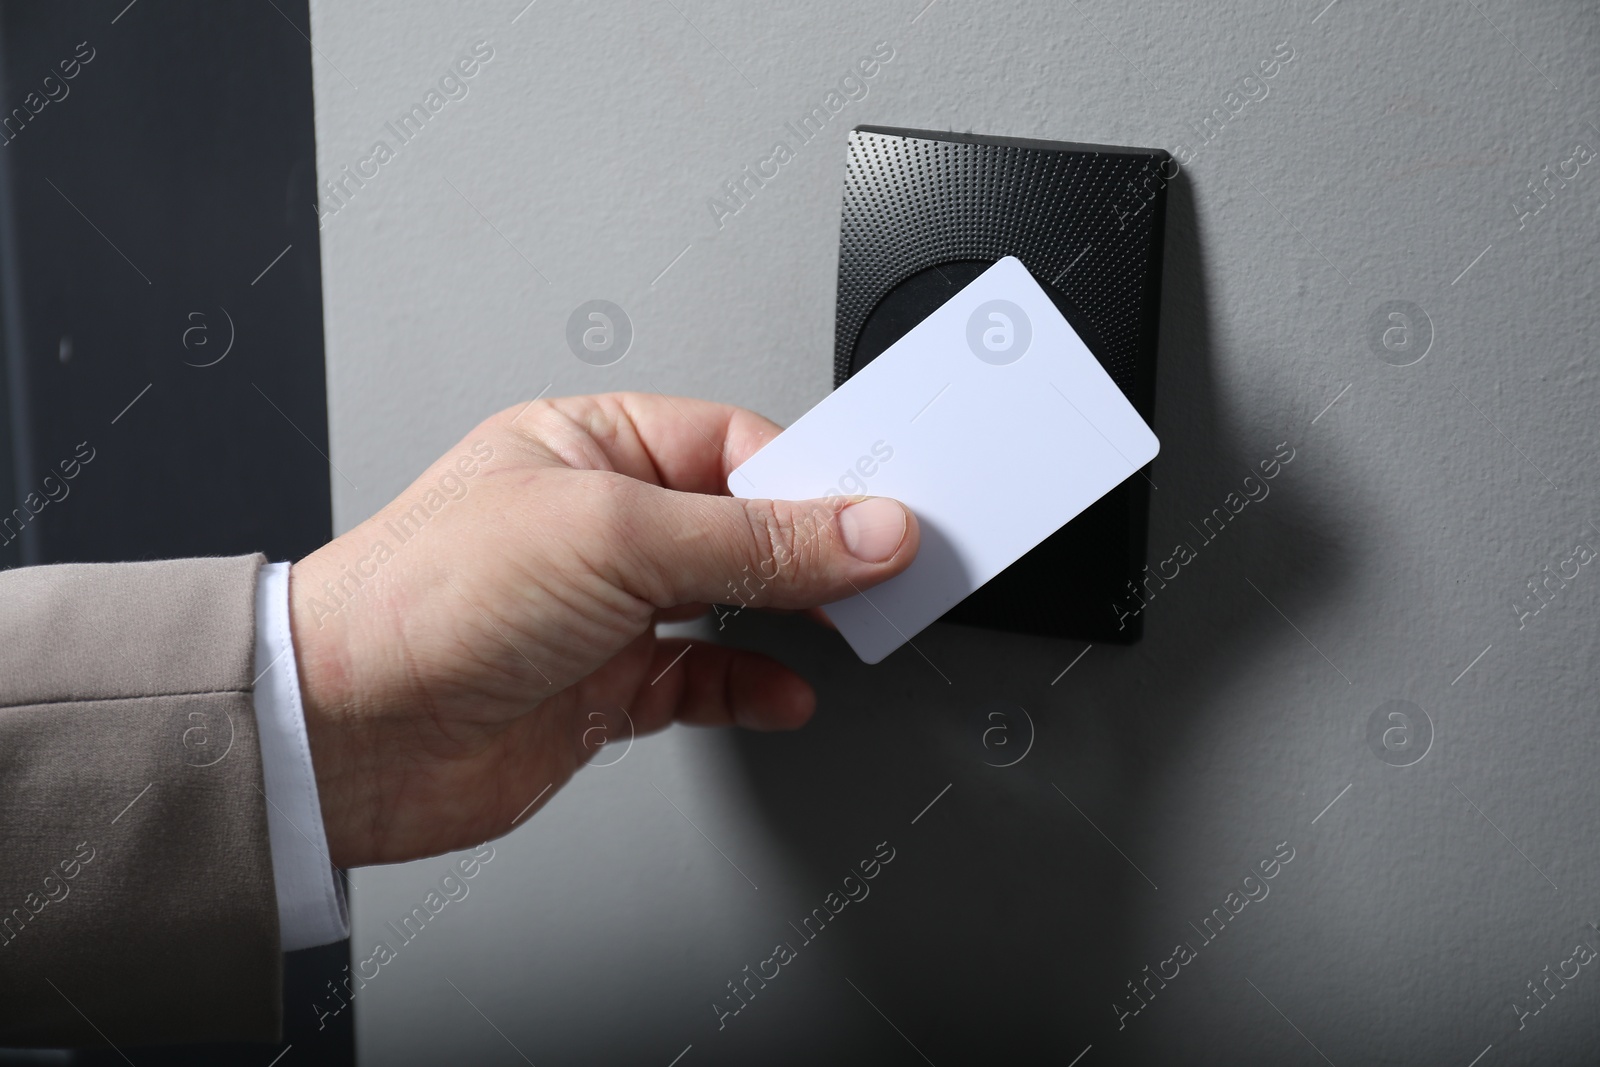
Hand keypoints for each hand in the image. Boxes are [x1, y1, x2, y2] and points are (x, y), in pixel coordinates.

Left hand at [288, 393, 917, 867]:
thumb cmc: (423, 600)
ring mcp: (606, 608)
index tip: (883, 514)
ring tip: (851, 628)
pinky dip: (751, 685)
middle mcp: (602, 521)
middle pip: (744, 522)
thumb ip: (752, 540)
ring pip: (732, 602)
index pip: (738, 446)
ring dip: (792, 619)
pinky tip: (783, 692)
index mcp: (593, 444)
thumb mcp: (612, 537)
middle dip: (816, 549)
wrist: (341, 734)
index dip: (816, 480)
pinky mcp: (605, 688)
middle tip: (886, 570)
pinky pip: (704, 678)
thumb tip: (863, 529)